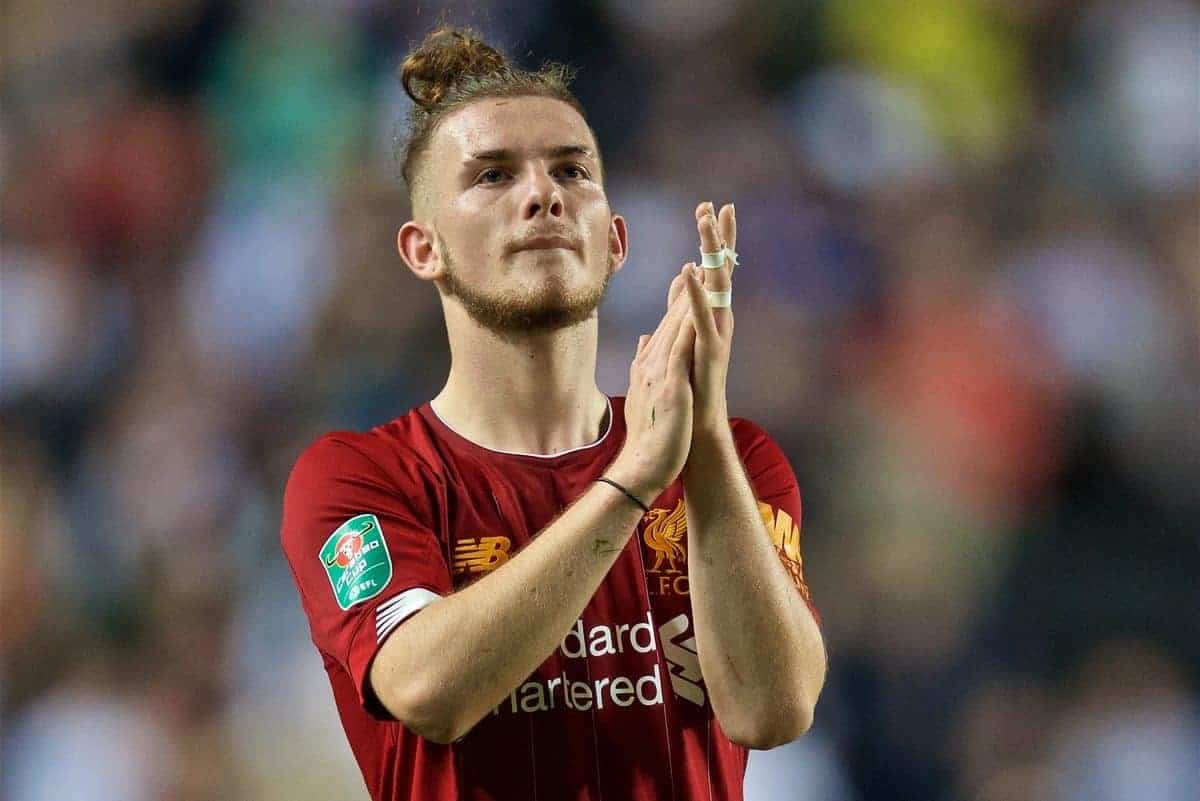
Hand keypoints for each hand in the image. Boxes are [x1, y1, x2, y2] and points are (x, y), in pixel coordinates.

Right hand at [608, 264, 698, 502]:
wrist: (643, 464)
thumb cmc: (649, 434)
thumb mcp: (647, 392)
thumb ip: (644, 364)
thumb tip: (644, 341)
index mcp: (651, 363)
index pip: (668, 324)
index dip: (680, 296)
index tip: (691, 270)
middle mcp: (651, 361)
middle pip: (671, 316)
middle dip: (687, 284)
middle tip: (698, 253)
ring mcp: (658, 370)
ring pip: (674, 325)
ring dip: (687, 294)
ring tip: (699, 265)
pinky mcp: (668, 383)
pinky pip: (678, 348)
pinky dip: (684, 325)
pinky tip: (695, 306)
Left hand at [686, 201, 735, 435]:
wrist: (696, 423)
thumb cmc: (690, 384)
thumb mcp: (682, 334)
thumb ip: (682, 305)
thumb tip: (682, 275)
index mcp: (710, 314)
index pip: (712, 269)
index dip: (713, 239)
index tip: (710, 207)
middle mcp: (718, 318)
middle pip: (721, 269)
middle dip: (719, 236)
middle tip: (718, 204)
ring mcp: (717, 332)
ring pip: (716, 285)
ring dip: (711, 252)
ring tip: (705, 223)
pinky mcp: (710, 349)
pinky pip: (702, 315)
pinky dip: (695, 291)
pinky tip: (689, 269)